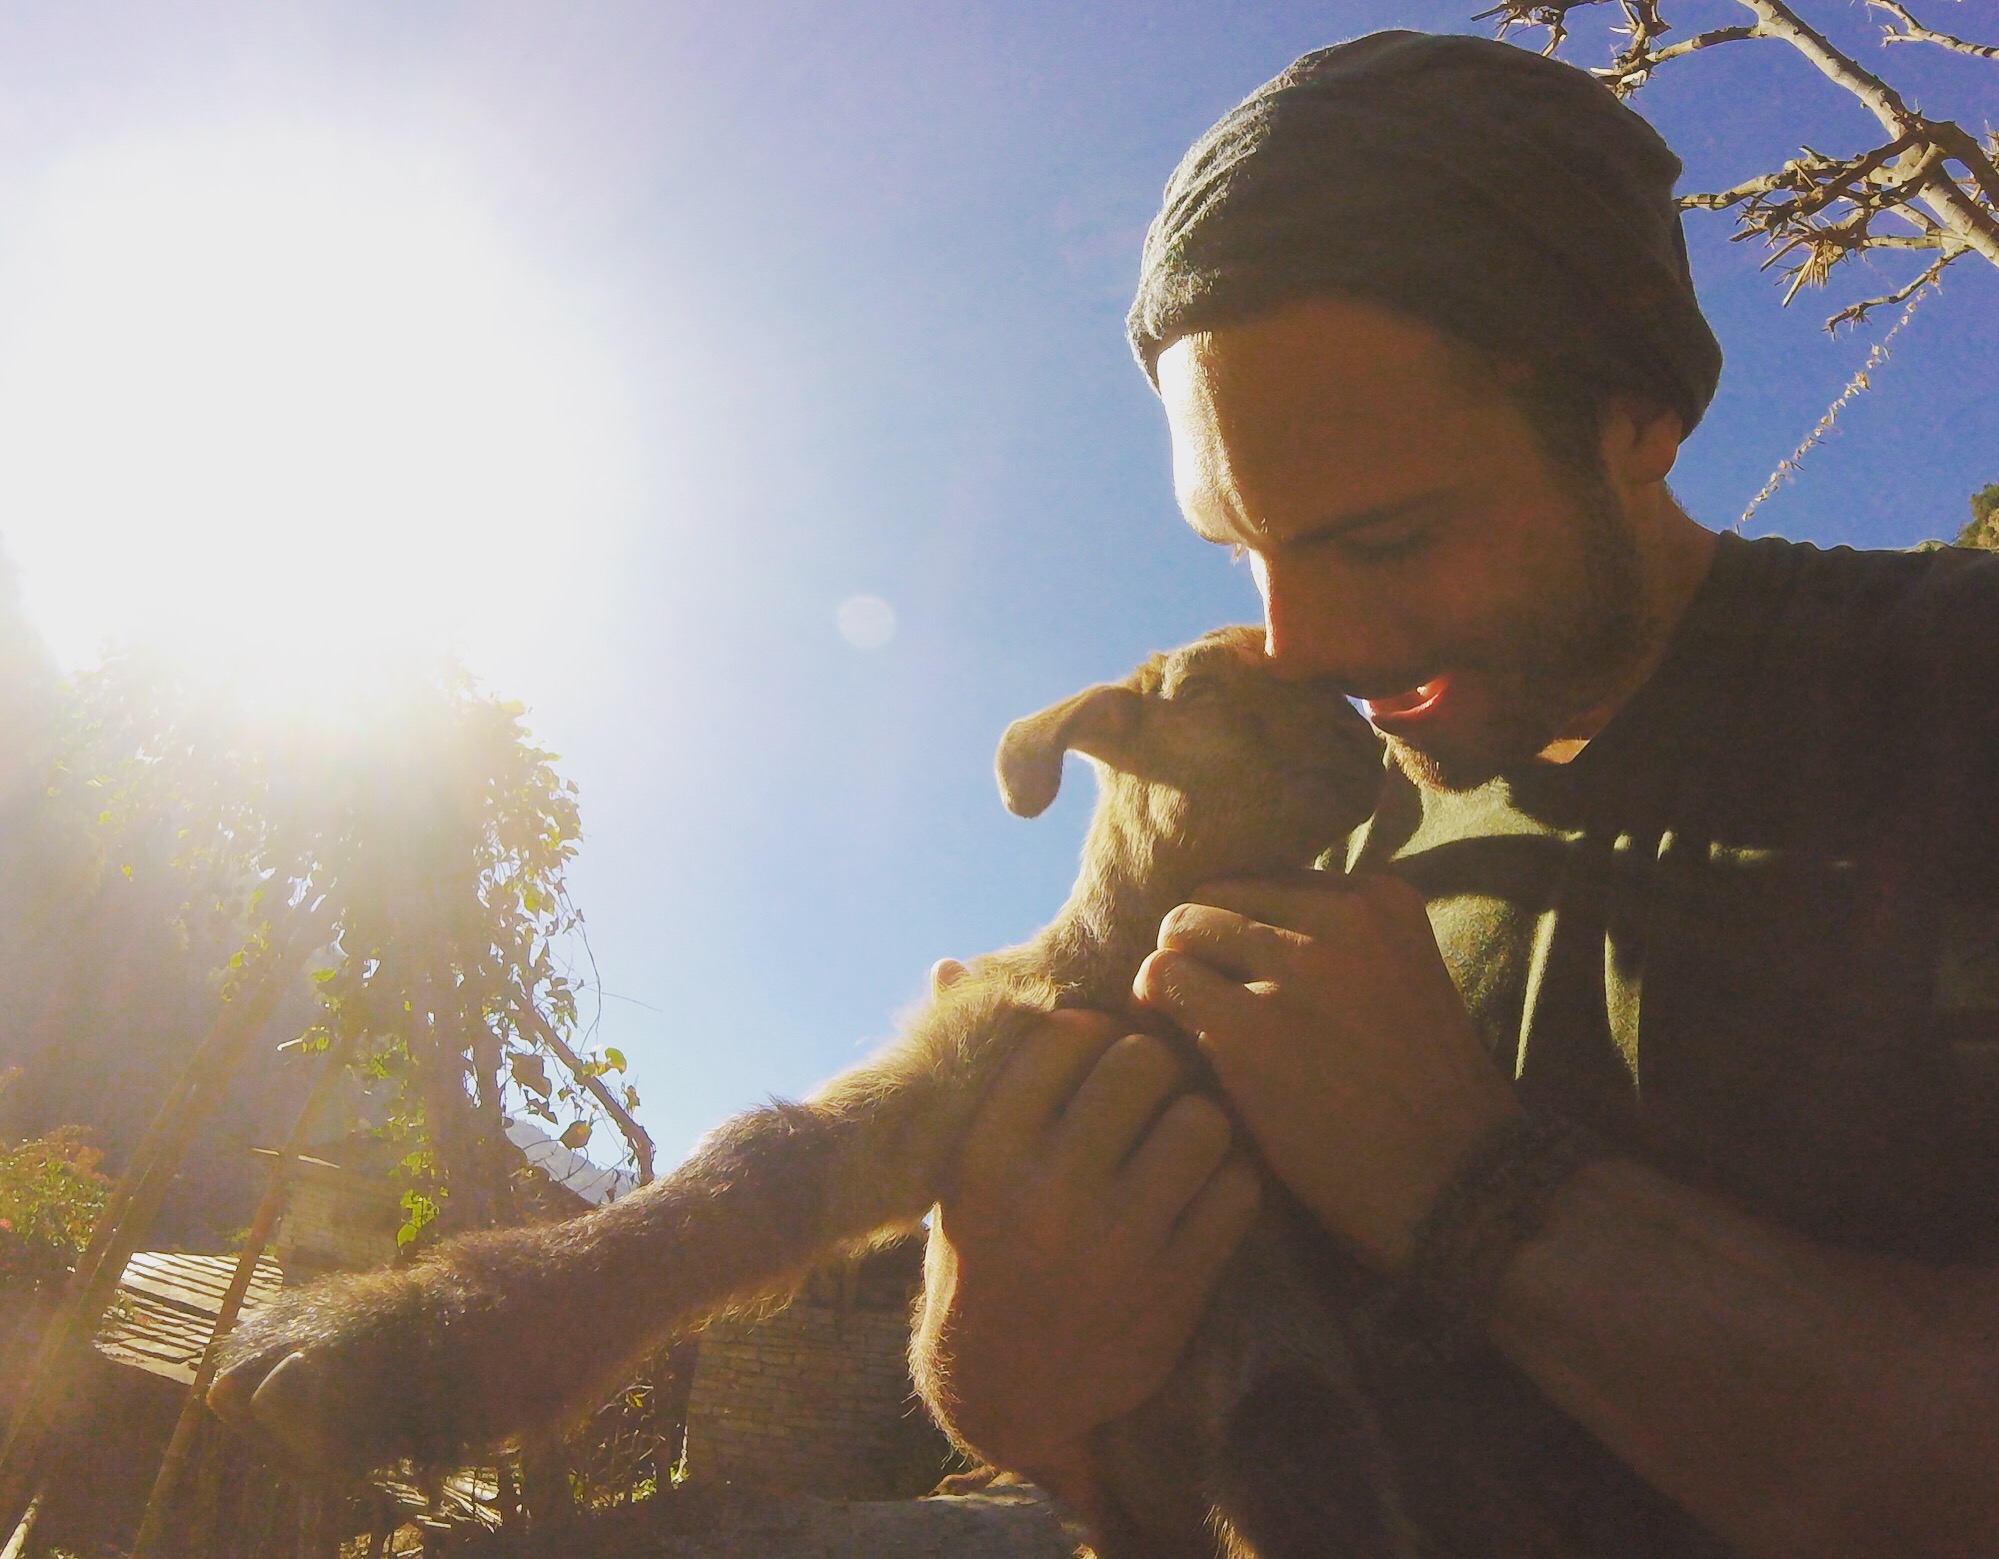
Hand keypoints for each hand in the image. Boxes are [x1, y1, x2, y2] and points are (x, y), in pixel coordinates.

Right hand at [911, 1008, 1259, 1490]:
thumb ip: (970, 1074)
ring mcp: (1117, 1245)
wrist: (1009, 1392)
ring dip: (1200, 1120)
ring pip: (1200, 1120)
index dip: (1092, 1032)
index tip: (1096, 1053)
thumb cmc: (982, 1256)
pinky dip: (1231, 1180)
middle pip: (1141, 1064)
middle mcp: (1047, 1195)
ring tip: (1183, 1136)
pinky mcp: (1175, 1289)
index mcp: (986, 1155)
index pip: (1063, 1037)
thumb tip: (953, 965)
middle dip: (1154, 1065)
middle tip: (1152, 1088)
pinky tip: (1205, 1190)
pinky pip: (1237, 1190)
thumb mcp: (956, 1172)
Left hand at [1132, 873, 1518, 1274]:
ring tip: (1184, 1029)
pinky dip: (1153, 1014)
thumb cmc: (1422, 1101)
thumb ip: (1333, 943)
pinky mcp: (1250, 1031)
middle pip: (1216, 895)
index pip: (1266, 881)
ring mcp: (1295, 970)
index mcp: (1380, 900)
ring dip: (1172, 979)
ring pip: (1179, 930)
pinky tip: (1171, 1054)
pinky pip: (1159, 982)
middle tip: (1199, 1006)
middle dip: (1199, 949)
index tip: (1241, 980)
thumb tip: (1229, 924)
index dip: (1241, 932)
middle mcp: (1340, 918)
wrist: (1455, 1190)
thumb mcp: (1401, 982)